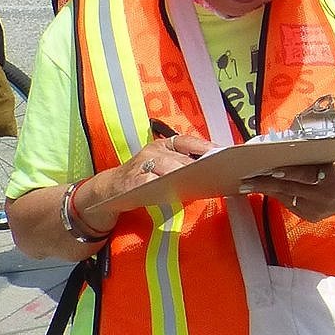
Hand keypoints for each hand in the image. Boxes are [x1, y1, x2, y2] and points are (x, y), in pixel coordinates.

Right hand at [83, 131, 218, 213]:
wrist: (111, 190)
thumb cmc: (143, 177)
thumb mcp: (162, 166)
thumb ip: (183, 165)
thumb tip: (213, 170)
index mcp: (162, 145)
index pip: (187, 141)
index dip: (205, 146)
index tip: (223, 152)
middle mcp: (152, 151)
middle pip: (181, 158)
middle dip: (200, 167)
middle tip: (218, 173)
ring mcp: (141, 165)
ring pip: (169, 170)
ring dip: (186, 177)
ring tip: (203, 182)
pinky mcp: (133, 182)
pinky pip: (153, 184)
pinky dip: (166, 189)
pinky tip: (178, 193)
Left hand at [240, 159, 334, 222]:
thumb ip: (313, 151)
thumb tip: (285, 143)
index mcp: (333, 176)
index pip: (307, 174)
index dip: (289, 172)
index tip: (271, 168)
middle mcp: (325, 195)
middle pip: (291, 187)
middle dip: (266, 182)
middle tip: (247, 178)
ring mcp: (317, 209)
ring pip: (286, 197)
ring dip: (265, 189)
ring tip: (246, 184)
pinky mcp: (311, 217)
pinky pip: (289, 204)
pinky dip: (276, 195)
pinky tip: (262, 189)